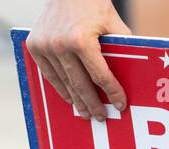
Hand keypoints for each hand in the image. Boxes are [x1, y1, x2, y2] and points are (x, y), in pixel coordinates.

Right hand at [27, 0, 132, 119]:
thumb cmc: (94, 5)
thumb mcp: (113, 24)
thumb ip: (123, 48)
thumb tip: (134, 75)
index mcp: (81, 40)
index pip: (100, 76)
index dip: (112, 93)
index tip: (120, 105)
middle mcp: (60, 44)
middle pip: (80, 85)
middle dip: (93, 104)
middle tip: (101, 117)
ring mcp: (45, 46)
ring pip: (64, 83)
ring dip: (77, 100)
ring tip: (86, 112)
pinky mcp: (34, 46)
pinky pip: (49, 75)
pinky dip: (60, 88)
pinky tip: (71, 98)